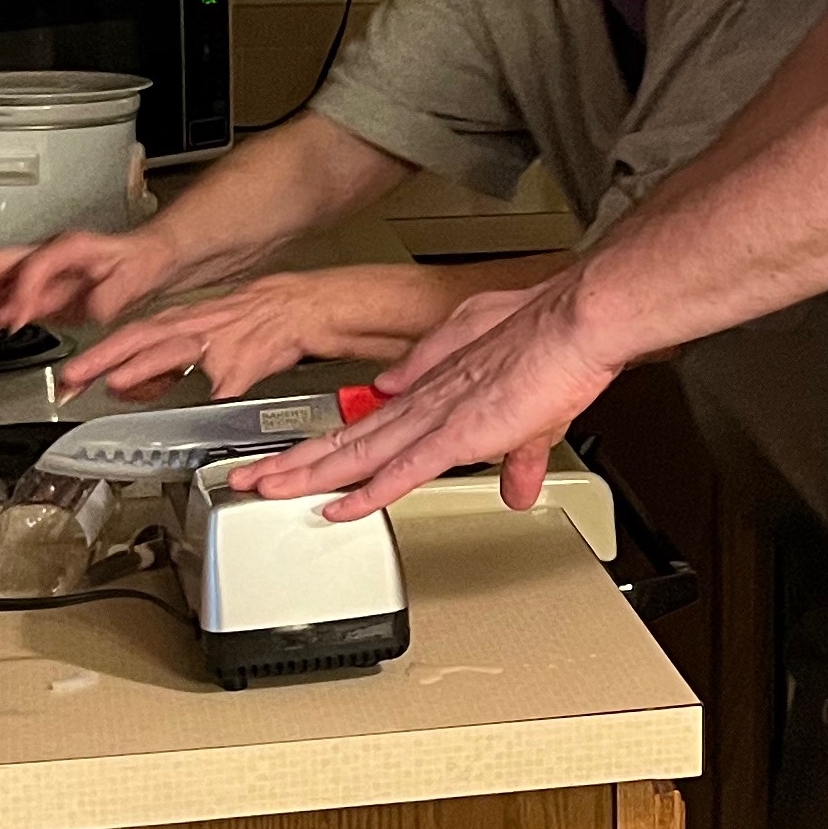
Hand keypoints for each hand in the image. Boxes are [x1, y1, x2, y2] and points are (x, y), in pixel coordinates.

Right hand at [0, 227, 178, 347]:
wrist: (148, 259)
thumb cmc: (140, 262)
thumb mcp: (136, 277)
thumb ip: (114, 293)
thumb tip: (97, 307)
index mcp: (68, 249)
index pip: (32, 266)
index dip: (21, 292)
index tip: (15, 321)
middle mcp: (46, 258)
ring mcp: (39, 276)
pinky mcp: (38, 295)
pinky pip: (3, 306)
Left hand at [59, 268, 381, 402]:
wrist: (298, 308)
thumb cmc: (253, 326)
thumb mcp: (202, 343)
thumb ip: (169, 368)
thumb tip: (138, 389)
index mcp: (179, 325)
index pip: (129, 336)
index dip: (97, 354)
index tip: (70, 375)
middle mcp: (191, 329)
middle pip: (139, 339)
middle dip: (103, 358)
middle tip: (72, 377)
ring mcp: (217, 342)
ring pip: (173, 350)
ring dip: (142, 367)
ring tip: (113, 381)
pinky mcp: (244, 360)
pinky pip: (219, 377)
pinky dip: (207, 384)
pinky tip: (193, 393)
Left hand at [233, 271, 623, 519]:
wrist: (575, 322)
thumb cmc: (553, 343)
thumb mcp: (526, 406)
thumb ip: (503, 440)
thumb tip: (493, 471)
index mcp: (435, 389)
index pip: (368, 426)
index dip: (328, 446)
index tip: (298, 462)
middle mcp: (424, 400)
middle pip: (347, 440)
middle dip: (295, 463)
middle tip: (251, 479)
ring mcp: (436, 416)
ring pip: (359, 453)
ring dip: (310, 474)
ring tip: (266, 489)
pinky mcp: (457, 432)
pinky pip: (401, 469)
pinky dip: (367, 492)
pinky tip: (338, 506)